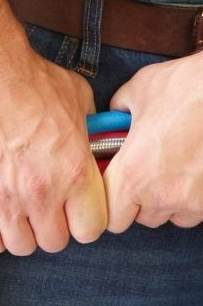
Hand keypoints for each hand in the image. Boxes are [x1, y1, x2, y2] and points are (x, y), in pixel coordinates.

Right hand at [0, 0, 106, 254]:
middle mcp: (40, 191)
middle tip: (40, 210)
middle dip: (49, 228)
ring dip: (19, 233)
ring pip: (18, 246)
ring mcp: (2, 197)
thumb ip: (86, 130)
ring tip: (13, 213)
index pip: (89, 229)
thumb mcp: (76, 99)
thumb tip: (87, 139)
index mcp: (73, 172)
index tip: (73, 213)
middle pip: (53, 242)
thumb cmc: (23, 77)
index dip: (82, 222)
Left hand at [105, 51, 202, 230]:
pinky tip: (193, 171)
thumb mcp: (136, 92)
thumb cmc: (185, 87)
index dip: (111, 204)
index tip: (115, 188)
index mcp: (131, 175)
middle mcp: (159, 195)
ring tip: (172, 170)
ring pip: (172, 216)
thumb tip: (113, 116)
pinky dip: (194, 197)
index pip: (111, 218)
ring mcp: (192, 201)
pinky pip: (198, 210)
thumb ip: (117, 112)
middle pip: (141, 218)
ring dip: (169, 201)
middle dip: (140, 201)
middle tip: (145, 173)